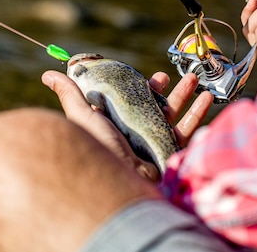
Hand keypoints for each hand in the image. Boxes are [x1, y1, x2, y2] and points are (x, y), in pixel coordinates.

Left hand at [41, 70, 212, 181]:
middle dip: (164, 90)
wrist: (121, 182)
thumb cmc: (100, 148)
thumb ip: (69, 93)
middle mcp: (134, 133)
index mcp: (115, 122)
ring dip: (185, 95)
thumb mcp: (82, 115)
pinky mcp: (169, 152)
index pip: (128, 100)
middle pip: (152, 107)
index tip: (147, 75)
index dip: (138, 86)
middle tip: (170, 76)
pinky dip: (198, 113)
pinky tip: (207, 98)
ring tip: (196, 78)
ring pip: (172, 115)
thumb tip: (48, 74)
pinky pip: (187, 130)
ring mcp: (153, 143)